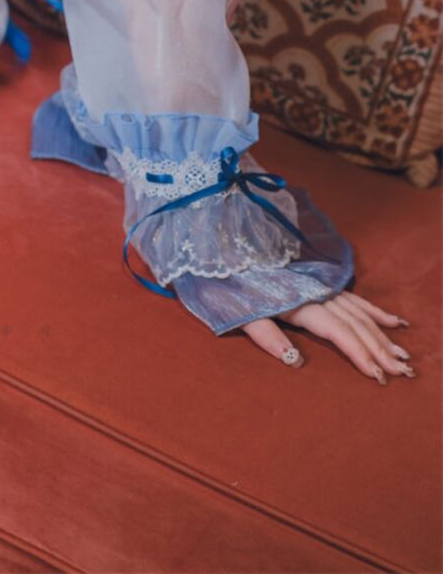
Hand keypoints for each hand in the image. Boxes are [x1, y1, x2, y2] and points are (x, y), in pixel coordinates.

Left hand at [242, 291, 414, 381]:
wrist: (223, 250)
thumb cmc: (227, 285)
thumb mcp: (237, 311)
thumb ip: (266, 335)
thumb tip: (295, 361)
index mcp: (296, 301)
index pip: (336, 330)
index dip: (358, 352)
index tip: (377, 373)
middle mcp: (313, 292)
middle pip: (353, 322)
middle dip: (378, 346)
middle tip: (401, 370)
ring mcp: (317, 285)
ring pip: (357, 311)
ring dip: (380, 332)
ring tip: (401, 352)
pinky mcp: (317, 281)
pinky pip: (352, 296)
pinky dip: (372, 310)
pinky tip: (391, 320)